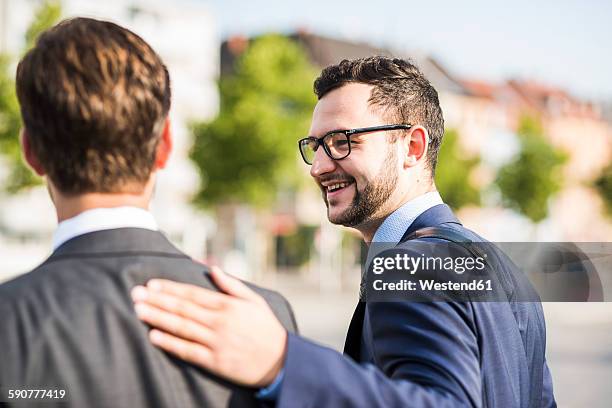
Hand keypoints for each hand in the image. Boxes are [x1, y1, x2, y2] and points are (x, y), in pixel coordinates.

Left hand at [130, 267, 287, 387]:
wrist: (280, 360)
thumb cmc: (266, 328)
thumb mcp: (254, 300)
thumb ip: (231, 284)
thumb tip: (212, 268)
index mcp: (228, 305)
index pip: (192, 294)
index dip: (170, 289)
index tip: (151, 284)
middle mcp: (219, 321)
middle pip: (182, 308)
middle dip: (157, 300)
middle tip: (135, 294)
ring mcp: (216, 341)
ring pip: (181, 327)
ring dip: (158, 318)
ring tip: (138, 310)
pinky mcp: (215, 361)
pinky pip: (188, 351)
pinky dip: (170, 343)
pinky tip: (154, 336)